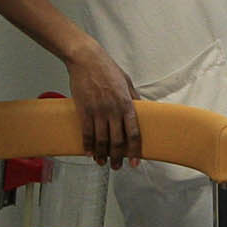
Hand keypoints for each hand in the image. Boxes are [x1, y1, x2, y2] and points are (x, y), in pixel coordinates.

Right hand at [67, 42, 141, 166]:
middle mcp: (113, 110)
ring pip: (101, 140)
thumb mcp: (127, 82)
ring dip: (102, 154)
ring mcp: (98, 111)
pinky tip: (89, 152)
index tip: (134, 162)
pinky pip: (86, 132)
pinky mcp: (84, 109)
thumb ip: (134, 98)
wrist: (86, 59)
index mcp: (126, 104)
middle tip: (117, 166)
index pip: (134, 133)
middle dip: (118, 157)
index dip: (134, 150)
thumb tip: (142, 109)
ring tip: (102, 162)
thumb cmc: (107, 68)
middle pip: (118, 141)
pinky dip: (87, 145)